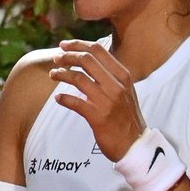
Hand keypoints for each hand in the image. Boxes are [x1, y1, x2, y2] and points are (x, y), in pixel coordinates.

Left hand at [49, 40, 146, 160]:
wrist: (136, 146)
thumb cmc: (127, 118)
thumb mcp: (126, 91)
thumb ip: (111, 76)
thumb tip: (88, 60)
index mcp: (123, 76)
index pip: (98, 51)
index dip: (78, 44)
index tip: (64, 45)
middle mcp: (116, 85)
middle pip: (86, 60)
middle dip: (67, 56)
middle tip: (55, 59)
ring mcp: (108, 101)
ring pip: (78, 78)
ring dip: (61, 74)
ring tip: (53, 74)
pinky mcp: (98, 117)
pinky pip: (75, 102)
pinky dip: (63, 98)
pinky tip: (57, 98)